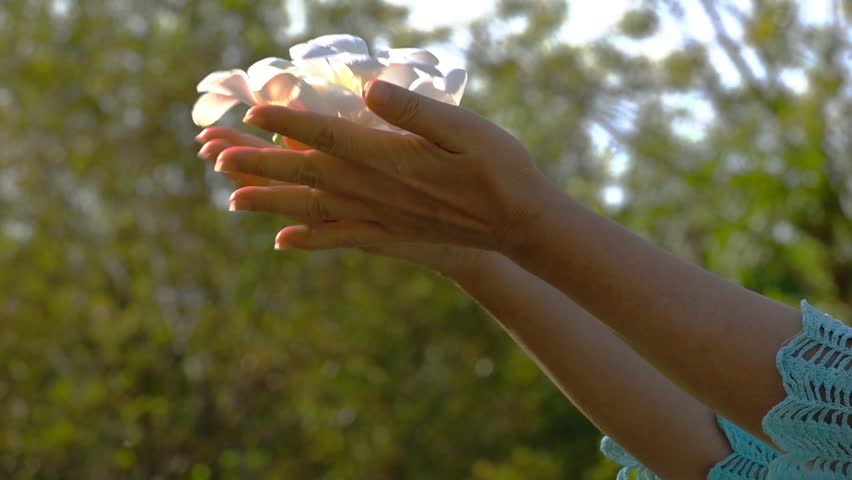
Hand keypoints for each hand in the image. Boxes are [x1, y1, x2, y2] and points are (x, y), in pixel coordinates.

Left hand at [213, 80, 554, 253]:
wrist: (519, 226)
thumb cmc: (500, 170)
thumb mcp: (467, 130)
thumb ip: (416, 112)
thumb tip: (369, 91)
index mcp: (390, 160)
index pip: (327, 136)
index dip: (287, 124)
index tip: (250, 113)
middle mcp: (376, 193)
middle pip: (307, 175)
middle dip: (259, 164)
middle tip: (214, 157)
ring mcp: (381, 218)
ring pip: (314, 208)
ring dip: (272, 201)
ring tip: (231, 199)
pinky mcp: (391, 235)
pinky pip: (341, 238)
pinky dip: (310, 239)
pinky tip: (284, 242)